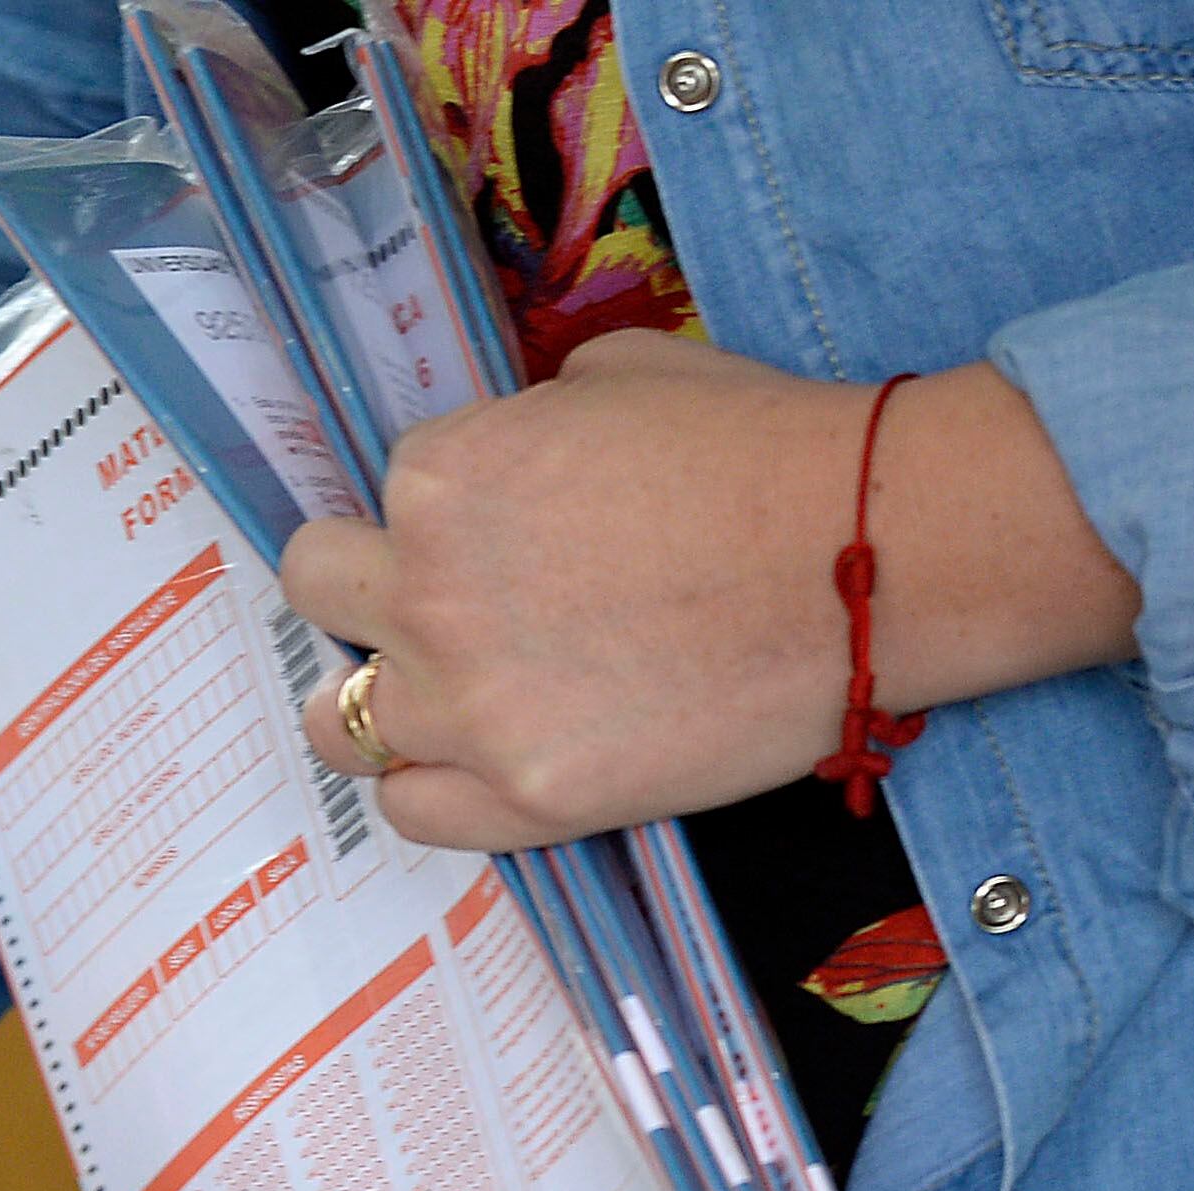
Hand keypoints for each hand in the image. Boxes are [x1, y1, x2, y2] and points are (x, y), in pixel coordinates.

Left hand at [285, 334, 1139, 850]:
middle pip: (320, 592)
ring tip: (444, 698)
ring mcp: (467, 704)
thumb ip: (530, 420)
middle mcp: (427, 589)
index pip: (390, 493)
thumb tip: (516, 448)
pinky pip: (408, 810)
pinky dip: (428, 788)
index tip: (498, 534)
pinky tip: (475, 765)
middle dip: (365, 590)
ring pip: (338, 719)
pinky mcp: (525, 797)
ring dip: (376, 702)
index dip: (441, 512)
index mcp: (443, 474)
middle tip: (434, 608)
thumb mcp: (622, 376)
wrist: (872, 560)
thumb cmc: (766, 450)